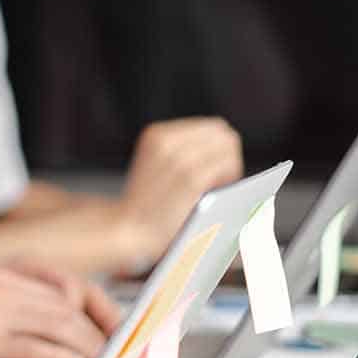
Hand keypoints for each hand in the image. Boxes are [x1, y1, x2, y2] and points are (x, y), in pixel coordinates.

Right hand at [0, 265, 120, 357]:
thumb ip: (10, 290)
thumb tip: (52, 310)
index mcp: (3, 270)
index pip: (67, 283)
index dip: (98, 304)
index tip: (116, 323)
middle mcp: (3, 284)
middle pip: (70, 304)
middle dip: (100, 329)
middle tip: (117, 351)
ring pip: (59, 324)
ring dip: (88, 345)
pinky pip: (33, 347)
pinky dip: (59, 356)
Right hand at [116, 118, 243, 269]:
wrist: (128, 230)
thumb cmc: (147, 207)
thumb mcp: (156, 166)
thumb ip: (182, 152)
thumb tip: (225, 146)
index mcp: (158, 134)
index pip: (212, 127)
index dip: (218, 148)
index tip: (213, 169)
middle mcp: (168, 140)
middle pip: (222, 134)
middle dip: (226, 155)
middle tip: (219, 180)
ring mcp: (179, 158)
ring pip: (228, 147)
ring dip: (229, 167)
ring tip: (216, 188)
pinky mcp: (191, 178)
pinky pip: (227, 164)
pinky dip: (229, 177)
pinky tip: (217, 192)